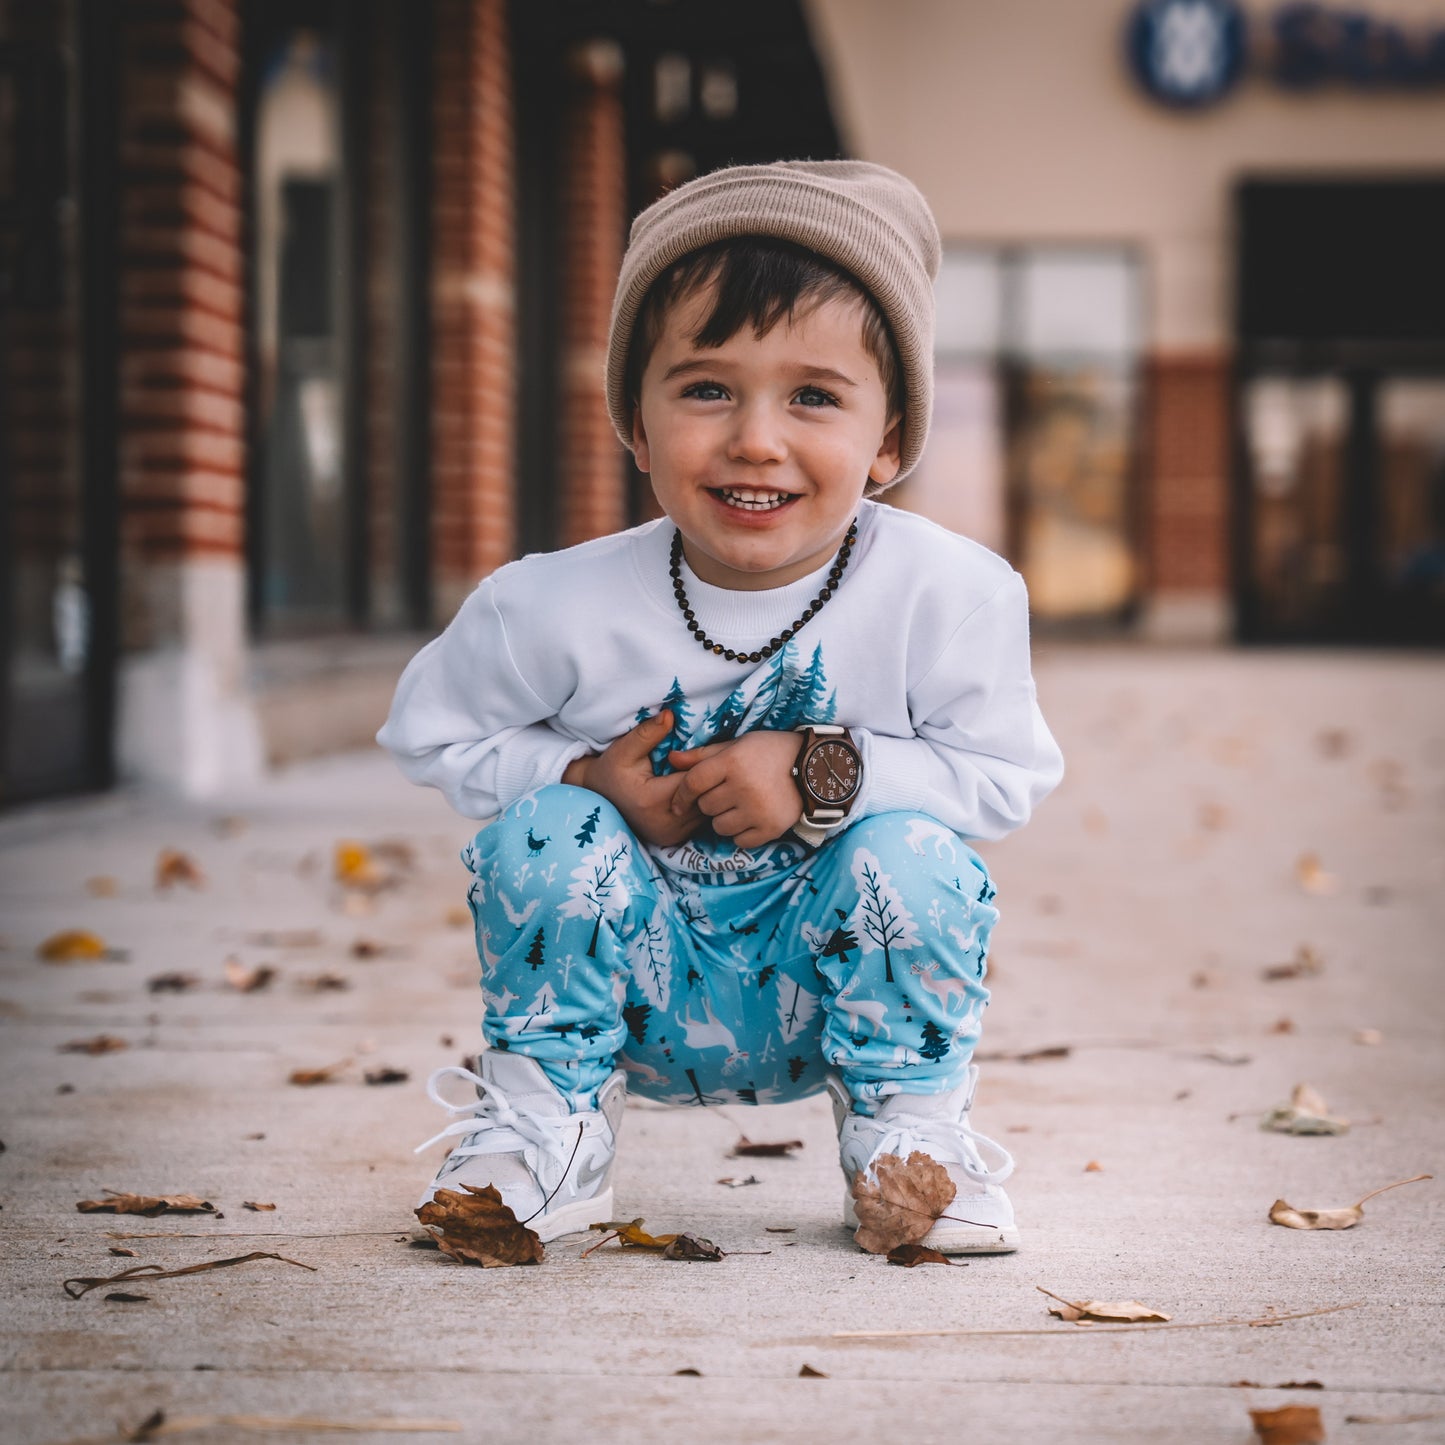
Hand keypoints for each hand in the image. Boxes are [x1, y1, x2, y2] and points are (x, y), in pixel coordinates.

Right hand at [563, 710, 703, 848]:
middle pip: (704, 796)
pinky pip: (701, 819)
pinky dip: (704, 802)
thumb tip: (670, 715)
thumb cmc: (612, 769)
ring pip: (706, 810)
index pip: (694, 779)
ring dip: (711, 791)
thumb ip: (648, 733)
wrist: (600, 796)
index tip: (712, 749)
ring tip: (714, 772)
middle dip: (712, 777)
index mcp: (653, 801)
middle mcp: (664, 824)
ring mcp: (671, 835)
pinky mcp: (675, 839)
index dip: (705, 763)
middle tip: (721, 758)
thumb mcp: (625, 748)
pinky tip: (703, 787)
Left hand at [668, 730, 802, 850]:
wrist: (814, 768)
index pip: (693, 783)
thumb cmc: (771, 752)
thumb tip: (671, 759)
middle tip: (727, 794)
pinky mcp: (770, 828)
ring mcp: (758, 810)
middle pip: (706, 807)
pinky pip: (739, 841)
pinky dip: (741, 833)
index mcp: (733, 762)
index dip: (680, 796)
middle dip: (710, 802)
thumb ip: (703, 755)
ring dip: (724, 820)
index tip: (678, 805)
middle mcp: (744, 787)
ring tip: (740, 806)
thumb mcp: (737, 745)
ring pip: (719, 827)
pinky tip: (752, 818)